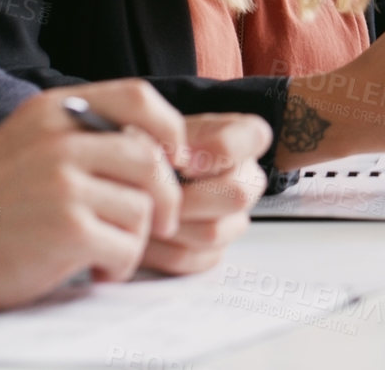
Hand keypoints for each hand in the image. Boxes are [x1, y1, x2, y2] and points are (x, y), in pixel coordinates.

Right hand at [0, 81, 184, 311]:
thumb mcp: (26, 145)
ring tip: (106, 251)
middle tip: (161, 223)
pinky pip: (128, 245)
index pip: (137, 97)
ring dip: (135, 238)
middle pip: (151, 160)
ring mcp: (62, 185)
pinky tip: (98, 269)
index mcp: (51, 112)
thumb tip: (160, 145)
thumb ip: (82, 135)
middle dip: (165, 198)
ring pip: (143, 208)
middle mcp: (58, 142)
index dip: (169, 128)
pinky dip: (121, 264)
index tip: (175, 159)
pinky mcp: (67, 230)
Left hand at [141, 113, 269, 274]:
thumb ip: (170, 134)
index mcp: (244, 138)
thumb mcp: (156, 127)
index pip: (254, 137)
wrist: (130, 181)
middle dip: (184, 199)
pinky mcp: (213, 251)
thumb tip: (184, 160)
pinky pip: (193, 258)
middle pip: (236, 195)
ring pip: (212, 232)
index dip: (220, 151)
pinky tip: (141, 236)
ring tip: (139, 216)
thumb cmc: (146, 149)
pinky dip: (159, 251)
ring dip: (167, 226)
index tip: (184, 161)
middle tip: (152, 196)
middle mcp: (249, 179)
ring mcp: (235, 218)